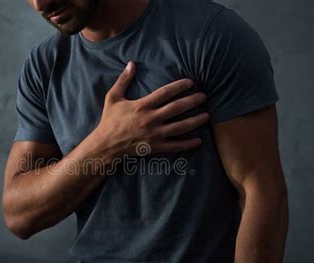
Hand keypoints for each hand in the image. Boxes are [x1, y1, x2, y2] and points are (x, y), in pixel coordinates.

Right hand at [94, 60, 208, 157]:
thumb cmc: (109, 120)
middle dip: (192, 101)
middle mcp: (151, 119)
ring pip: (180, 127)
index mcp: (142, 106)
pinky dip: (188, 144)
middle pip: (177, 108)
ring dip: (195, 121)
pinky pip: (175, 145)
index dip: (179, 86)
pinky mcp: (155, 147)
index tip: (190, 82)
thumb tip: (131, 63)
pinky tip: (198, 140)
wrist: (106, 145)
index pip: (165, 93)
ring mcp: (154, 134)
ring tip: (206, 116)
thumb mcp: (112, 98)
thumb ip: (123, 80)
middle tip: (204, 96)